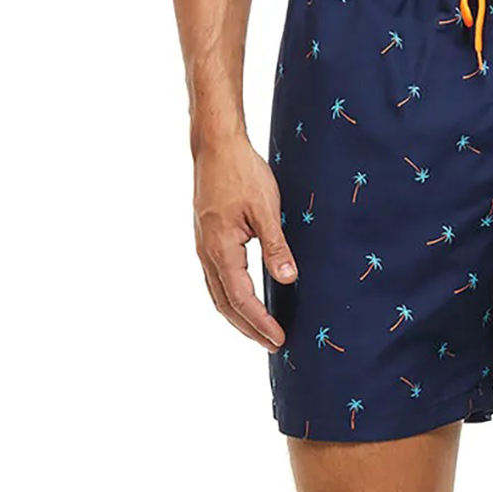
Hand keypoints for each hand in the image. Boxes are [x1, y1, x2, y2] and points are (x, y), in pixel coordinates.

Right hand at [193, 136, 296, 349]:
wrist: (216, 147)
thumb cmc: (242, 173)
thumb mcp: (265, 209)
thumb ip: (276, 246)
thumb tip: (288, 280)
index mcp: (220, 250)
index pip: (241, 299)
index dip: (260, 322)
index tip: (279, 339)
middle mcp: (206, 253)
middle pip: (225, 304)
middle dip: (248, 328)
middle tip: (273, 344)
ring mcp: (203, 246)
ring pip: (218, 293)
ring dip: (239, 315)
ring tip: (261, 329)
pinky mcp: (207, 238)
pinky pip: (217, 278)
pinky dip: (232, 296)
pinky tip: (246, 297)